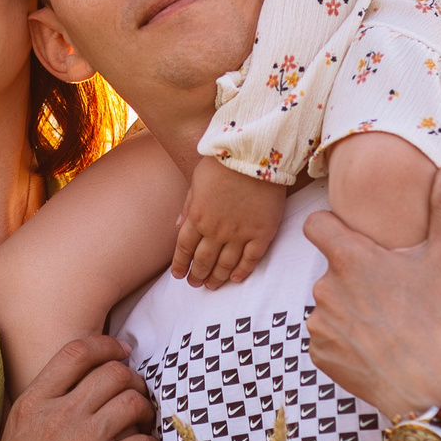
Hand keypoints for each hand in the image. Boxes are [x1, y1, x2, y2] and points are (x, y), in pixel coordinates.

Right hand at [0, 337, 158, 440]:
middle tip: (137, 393)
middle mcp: (57, 416)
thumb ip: (38, 412)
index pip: (76, 352)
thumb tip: (68, 390)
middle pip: (112, 373)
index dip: (107, 345)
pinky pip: (144, 440)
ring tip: (145, 421)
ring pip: (133, 401)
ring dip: (146, 408)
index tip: (122, 350)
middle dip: (132, 379)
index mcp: (31, 404)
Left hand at [171, 160, 283, 287]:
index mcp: (197, 217)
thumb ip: (188, 206)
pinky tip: (236, 278)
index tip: (179, 275)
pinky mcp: (262, 233)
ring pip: (226, 264)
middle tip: (195, 284)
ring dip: (217, 278)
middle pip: (203, 260)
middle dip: (197, 275)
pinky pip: (251, 259)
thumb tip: (178, 227)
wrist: (255, 154)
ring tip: (212, 286)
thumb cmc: (223, 162)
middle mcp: (216, 230)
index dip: (180, 264)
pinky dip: (242, 272)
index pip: (184, 248)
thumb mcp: (197, 181)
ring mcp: (240, 233)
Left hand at [302, 160, 440, 420]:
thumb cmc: (437, 319)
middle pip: (332, 270)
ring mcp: (319, 323)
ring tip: (386, 324)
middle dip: (354, 277)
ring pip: (330, 306)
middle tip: (390, 294)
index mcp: (349, 258)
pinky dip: (346, 342)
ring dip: (349, 310)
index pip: (315, 224)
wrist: (428, 385)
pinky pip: (328, 339)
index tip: (353, 238)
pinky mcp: (319, 355)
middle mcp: (324, 287)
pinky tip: (375, 348)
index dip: (331, 227)